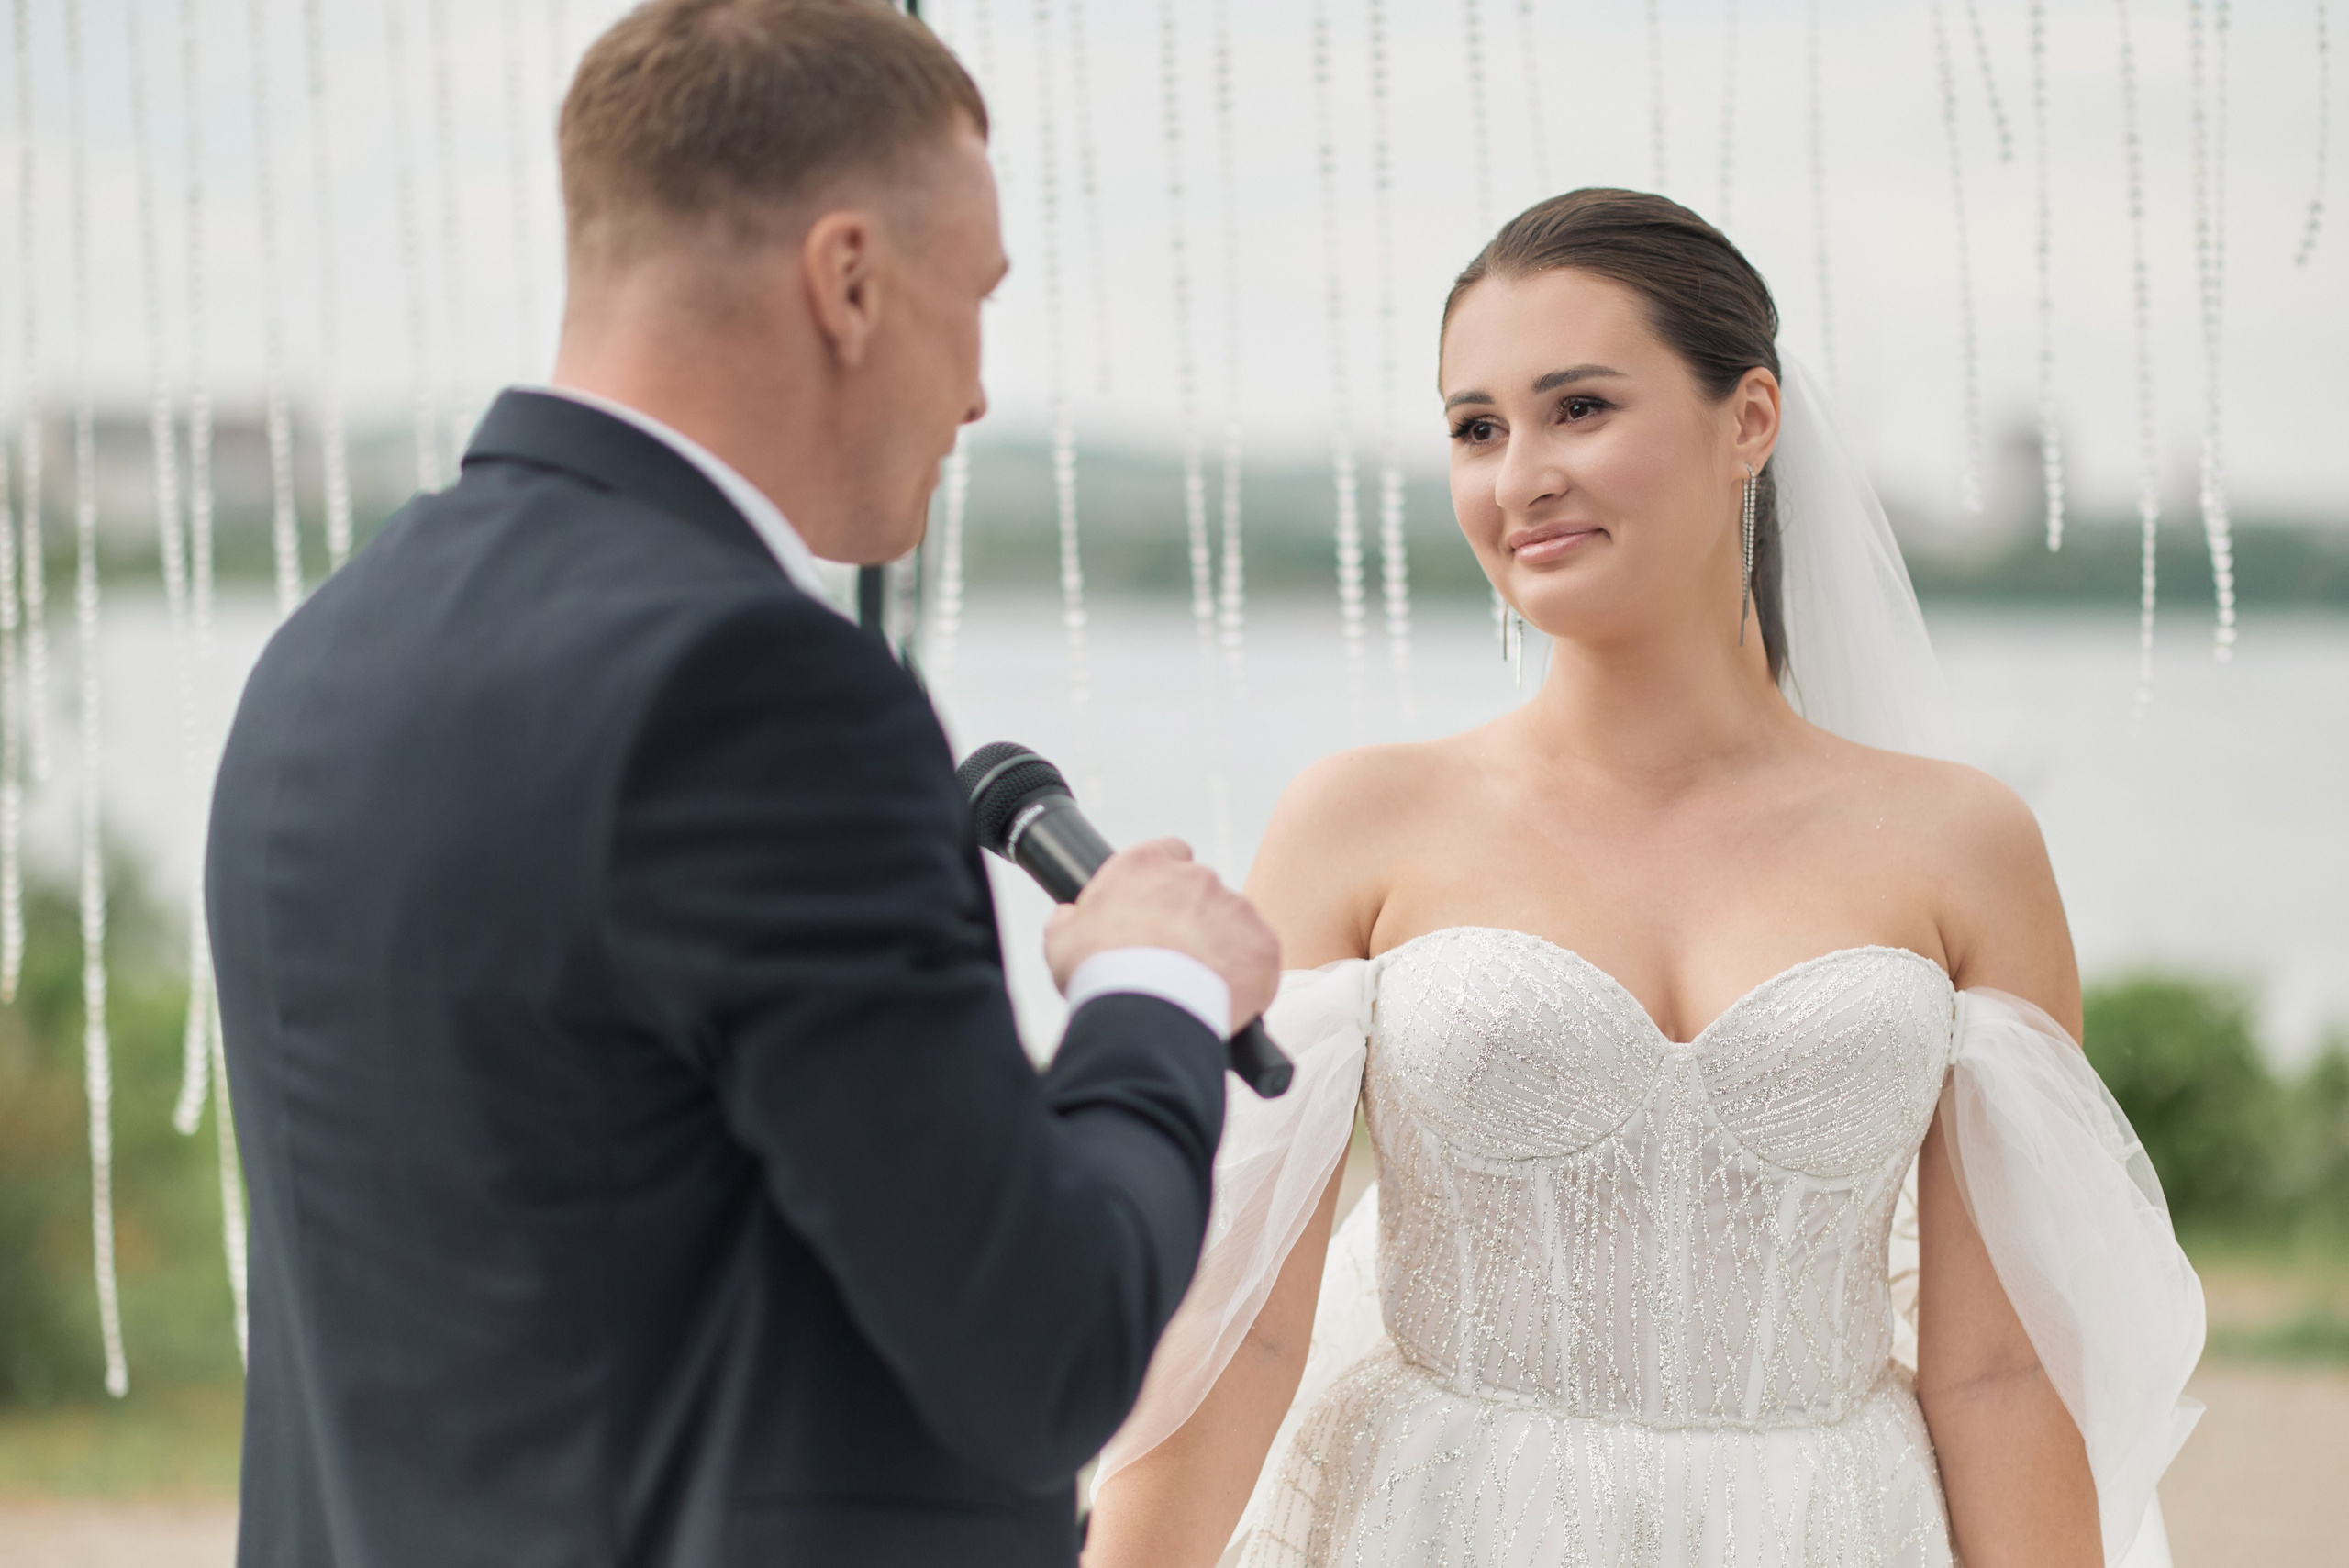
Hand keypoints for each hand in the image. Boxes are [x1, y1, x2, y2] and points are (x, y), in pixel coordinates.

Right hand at [1043, 839, 1280, 1030]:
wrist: (1148, 1009)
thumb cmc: (1100, 972)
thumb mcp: (1062, 938)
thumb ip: (1070, 919)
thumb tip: (1067, 917)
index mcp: (1147, 865)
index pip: (1170, 852)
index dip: (1166, 882)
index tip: (1161, 908)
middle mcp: (1197, 877)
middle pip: (1203, 893)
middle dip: (1193, 921)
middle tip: (1175, 960)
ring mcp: (1235, 909)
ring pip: (1234, 925)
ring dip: (1221, 948)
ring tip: (1197, 987)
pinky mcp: (1263, 945)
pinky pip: (1260, 957)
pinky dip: (1248, 976)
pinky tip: (1226, 999)